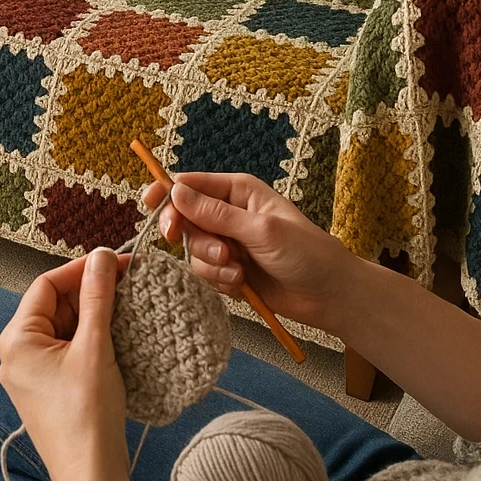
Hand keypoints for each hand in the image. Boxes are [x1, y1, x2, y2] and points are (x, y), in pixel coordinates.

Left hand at [0, 249, 135, 480]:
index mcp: (16, 339)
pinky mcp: (50, 387)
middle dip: (90, 293)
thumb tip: (101, 258)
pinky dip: (93, 338)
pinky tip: (118, 335)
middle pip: (55, 304)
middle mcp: (18, 353)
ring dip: (95, 316)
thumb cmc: (86, 421)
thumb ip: (97, 298)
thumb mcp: (94, 347)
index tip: (111, 262)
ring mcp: (33, 372)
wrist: (92, 477)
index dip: (80, 269)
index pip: (46, 284)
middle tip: (125, 282)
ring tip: (127, 308)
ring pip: (65, 326)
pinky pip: (69, 348)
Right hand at [143, 172, 358, 335]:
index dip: (166, 193)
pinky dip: (219, 280)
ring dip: (211, 263)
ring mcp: (226, 242)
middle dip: (194, 237)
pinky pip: (203, 272)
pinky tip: (243, 283)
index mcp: (236, 190)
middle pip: (183, 218)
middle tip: (215, 251)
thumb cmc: (306, 252)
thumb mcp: (261, 229)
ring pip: (192, 249)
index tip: (149, 205)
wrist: (330, 296)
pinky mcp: (227, 269)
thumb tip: (175, 192)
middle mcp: (226, 212)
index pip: (188, 184)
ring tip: (239, 270)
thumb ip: (215, 213)